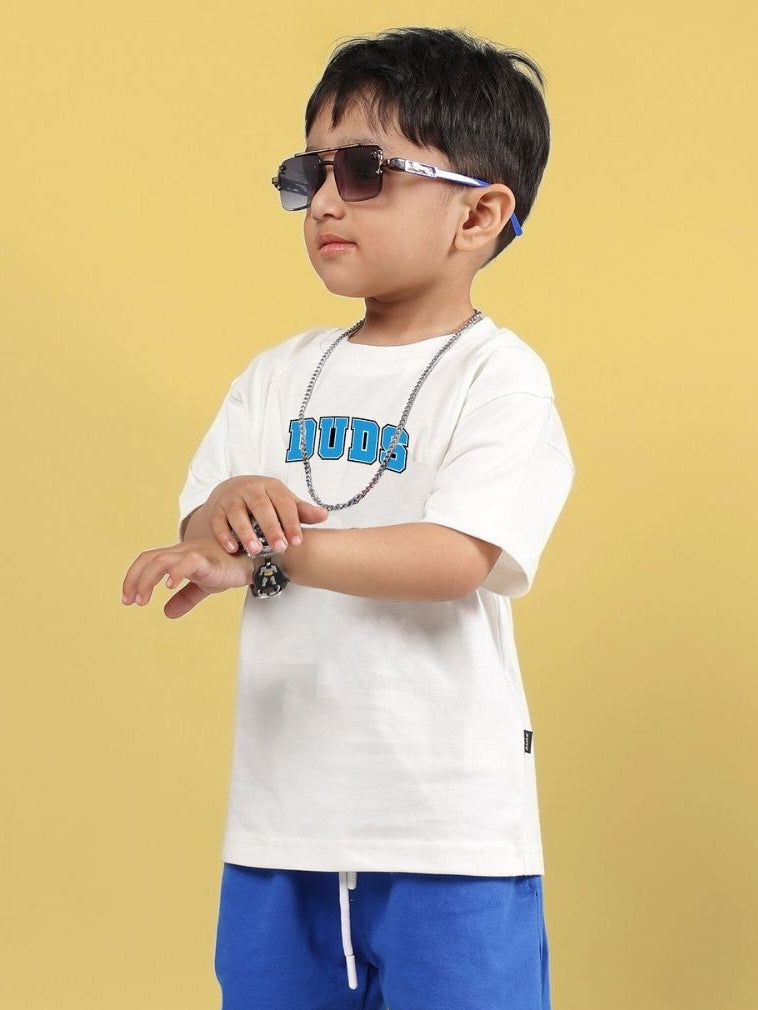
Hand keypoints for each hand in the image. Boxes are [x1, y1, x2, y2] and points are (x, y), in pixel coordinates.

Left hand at [122, 537, 254, 619]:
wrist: (252, 560)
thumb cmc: (227, 568)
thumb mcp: (202, 586)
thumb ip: (185, 598)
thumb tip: (167, 613)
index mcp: (178, 556)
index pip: (147, 560)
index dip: (133, 577)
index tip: (127, 600)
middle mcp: (182, 552)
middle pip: (149, 558)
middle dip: (135, 580)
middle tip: (132, 602)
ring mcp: (195, 554)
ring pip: (162, 559)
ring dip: (148, 579)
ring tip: (143, 599)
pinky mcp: (209, 560)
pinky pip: (189, 561)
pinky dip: (176, 572)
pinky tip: (170, 586)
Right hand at [206, 475, 328, 555]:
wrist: (236, 491)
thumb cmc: (267, 501)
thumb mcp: (285, 503)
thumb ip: (302, 511)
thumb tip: (324, 515)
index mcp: (272, 487)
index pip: (284, 503)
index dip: (291, 522)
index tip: (297, 542)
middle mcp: (251, 489)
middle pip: (261, 507)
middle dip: (271, 528)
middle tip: (279, 548)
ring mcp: (232, 498)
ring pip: (237, 514)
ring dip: (246, 533)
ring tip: (256, 550)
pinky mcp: (217, 509)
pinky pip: (218, 521)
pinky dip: (224, 535)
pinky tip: (233, 548)